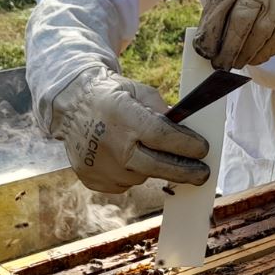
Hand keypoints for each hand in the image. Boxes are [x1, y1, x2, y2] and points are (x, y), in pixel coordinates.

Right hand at [41, 67, 210, 193]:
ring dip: (151, 168)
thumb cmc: (111, 96)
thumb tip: (185, 131)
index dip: (187, 146)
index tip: (204, 149)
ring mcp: (101, 167)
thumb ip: (162, 111)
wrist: (71, 107)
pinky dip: (130, 173)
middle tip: (202, 174)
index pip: (163, 137)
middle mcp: (112, 146)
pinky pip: (123, 184)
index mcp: (125, 118)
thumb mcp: (138, 91)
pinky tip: (124, 158)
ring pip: (140, 176)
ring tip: (144, 151)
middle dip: (185, 171)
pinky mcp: (93, 180)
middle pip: (158, 167)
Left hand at [195, 0, 274, 69]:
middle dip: (227, 47)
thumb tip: (204, 36)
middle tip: (218, 63)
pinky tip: (254, 58)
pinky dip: (263, 53)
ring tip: (235, 63)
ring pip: (260, 33)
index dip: (210, 28)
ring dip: (244, 53)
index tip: (203, 48)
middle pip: (241, 19)